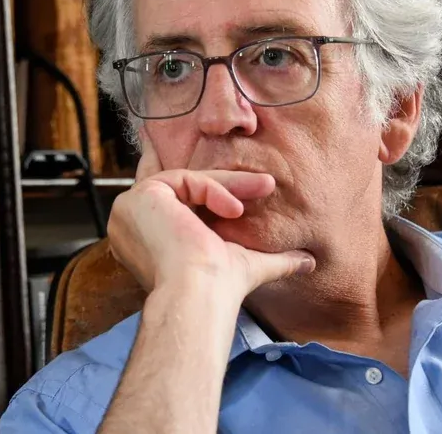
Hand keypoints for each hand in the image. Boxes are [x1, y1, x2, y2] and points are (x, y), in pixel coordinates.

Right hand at [108, 130, 314, 304]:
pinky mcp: (141, 197)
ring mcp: (131, 210)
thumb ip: (273, 259)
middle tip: (265, 183)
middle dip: (221, 183)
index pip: (165, 200)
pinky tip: (234, 210)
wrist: (199, 295)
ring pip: (186, 182)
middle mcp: (131, 225)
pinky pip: (184, 180)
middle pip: (181, 188)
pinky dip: (213, 191)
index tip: (172, 147)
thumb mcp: (246, 263)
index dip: (174, 178)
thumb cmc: (217, 289)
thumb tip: (309, 261)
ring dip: (227, 186)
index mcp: (147, 240)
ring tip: (264, 189)